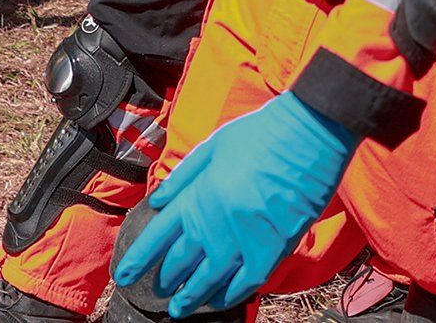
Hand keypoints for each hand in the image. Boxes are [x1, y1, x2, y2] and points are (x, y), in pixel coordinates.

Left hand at [112, 91, 358, 315]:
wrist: (311, 131)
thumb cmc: (264, 132)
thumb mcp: (214, 145)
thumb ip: (185, 176)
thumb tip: (158, 200)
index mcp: (198, 196)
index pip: (157, 237)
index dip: (138, 259)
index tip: (124, 275)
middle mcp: (215, 224)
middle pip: (180, 262)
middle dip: (166, 279)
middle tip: (159, 289)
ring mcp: (244, 240)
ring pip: (209, 280)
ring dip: (191, 296)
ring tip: (181, 308)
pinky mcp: (274, 248)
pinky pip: (246, 282)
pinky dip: (230, 295)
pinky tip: (220, 301)